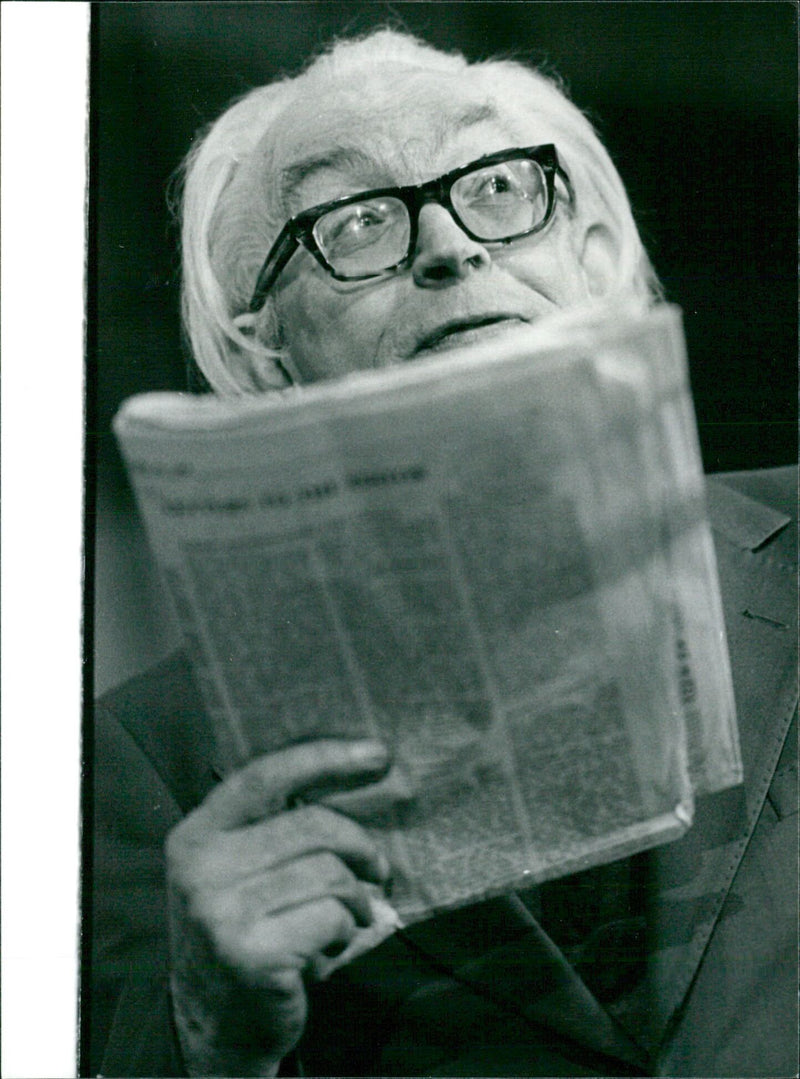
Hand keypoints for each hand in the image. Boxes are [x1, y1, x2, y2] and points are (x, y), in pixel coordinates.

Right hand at [166, 738, 392, 1076]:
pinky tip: (331, 943)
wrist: (214, 1022)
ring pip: (330, 873)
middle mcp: (200, 867)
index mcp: (197, 833)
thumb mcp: (237, 869)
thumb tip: (357, 775)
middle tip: (377, 870)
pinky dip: (347, 928)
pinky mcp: (250, 954)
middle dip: (360, 846)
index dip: (325, 757)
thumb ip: (273, 826)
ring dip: (356, 897)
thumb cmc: (244, 931)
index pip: (265, 775)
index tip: (378, 754)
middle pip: (312, 825)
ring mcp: (221, 912)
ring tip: (350, 916)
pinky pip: (332, 916)